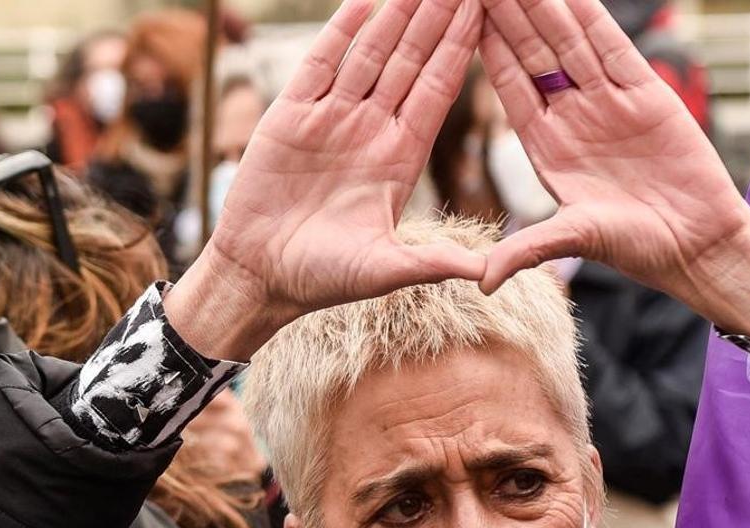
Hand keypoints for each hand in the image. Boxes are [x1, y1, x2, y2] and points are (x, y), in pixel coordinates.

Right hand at [167, 0, 485, 360]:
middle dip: (436, 16)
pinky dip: (341, 29)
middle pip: (411, 60)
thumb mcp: (386, 269)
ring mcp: (332, 119)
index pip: (438, 91)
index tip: (485, 10)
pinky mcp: (291, 115)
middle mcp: (371, 130)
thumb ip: (434, 262)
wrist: (260, 277)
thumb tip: (489, 272)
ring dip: (396, 12)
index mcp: (401, 158)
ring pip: (371, 52)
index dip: (461, 50)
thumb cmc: (323, 279)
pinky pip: (320, 62)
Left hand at [477, 0, 749, 334]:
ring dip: (544, 5)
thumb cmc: (636, 248)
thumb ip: (527, 250)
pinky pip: (612, 46)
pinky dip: (592, 16)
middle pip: (533, 51)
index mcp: (545, 146)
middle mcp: (571, 117)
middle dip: (508, 12)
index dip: (484, 47)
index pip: (509, 84)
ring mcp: (607, 102)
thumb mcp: (573, 242)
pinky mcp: (645, 94)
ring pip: (568, 40)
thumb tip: (482, 282)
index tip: (458, 14)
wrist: (697, 244)